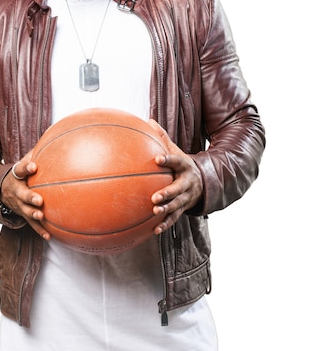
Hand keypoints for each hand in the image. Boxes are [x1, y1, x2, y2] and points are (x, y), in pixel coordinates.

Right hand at [0, 151, 49, 239]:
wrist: (0, 190)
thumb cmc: (19, 174)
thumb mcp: (22, 163)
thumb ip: (34, 153)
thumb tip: (51, 135)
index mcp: (16, 176)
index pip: (19, 170)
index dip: (25, 168)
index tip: (33, 166)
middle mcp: (16, 191)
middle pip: (22, 194)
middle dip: (30, 197)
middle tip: (39, 199)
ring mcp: (18, 205)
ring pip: (25, 210)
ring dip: (33, 214)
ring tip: (40, 215)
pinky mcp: (23, 214)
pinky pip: (31, 224)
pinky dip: (39, 230)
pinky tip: (49, 235)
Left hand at [147, 119, 203, 234]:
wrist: (202, 181)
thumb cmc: (181, 164)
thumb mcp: (175, 150)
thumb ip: (162, 138)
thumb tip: (148, 120)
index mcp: (185, 166)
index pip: (176, 161)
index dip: (168, 160)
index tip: (157, 159)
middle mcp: (187, 183)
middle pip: (178, 188)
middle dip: (167, 193)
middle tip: (155, 196)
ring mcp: (186, 197)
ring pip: (177, 204)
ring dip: (166, 209)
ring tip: (155, 211)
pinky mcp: (183, 209)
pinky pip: (174, 218)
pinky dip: (165, 224)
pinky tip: (154, 230)